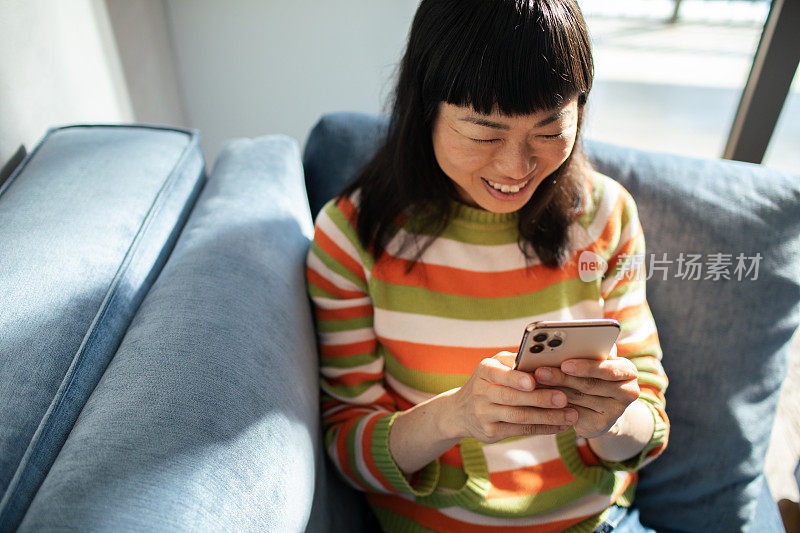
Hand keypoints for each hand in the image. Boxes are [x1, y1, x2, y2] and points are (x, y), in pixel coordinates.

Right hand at [447, 352, 578, 443]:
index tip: (533, 381)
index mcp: (484, 371)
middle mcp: (481, 392)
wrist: (460, 411)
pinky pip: (521, 430)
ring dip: (547, 416)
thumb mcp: (494, 366)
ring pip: (519, 416)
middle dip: (540, 398)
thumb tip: (544, 355)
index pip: (499, 374)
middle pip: (512, 397)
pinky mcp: (491, 432)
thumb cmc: (488, 383)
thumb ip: (515, 361)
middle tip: (564, 398)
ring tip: (571, 415)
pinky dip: (543, 428)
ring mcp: (484, 414)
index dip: (516, 378)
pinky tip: (560, 426)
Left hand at [532, 345, 639, 438]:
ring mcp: (615, 411)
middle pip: (590, 384)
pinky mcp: (601, 425)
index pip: (608, 368)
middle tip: (539, 372)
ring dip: (554, 390)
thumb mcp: (596, 363)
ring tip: (535, 382)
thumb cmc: (595, 377)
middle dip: (562, 377)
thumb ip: (588, 353)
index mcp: (628, 371)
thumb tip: (561, 344)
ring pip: (579, 398)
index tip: (564, 364)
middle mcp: (627, 392)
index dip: (585, 366)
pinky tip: (540, 398)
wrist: (604, 410)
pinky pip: (573, 413)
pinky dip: (555, 405)